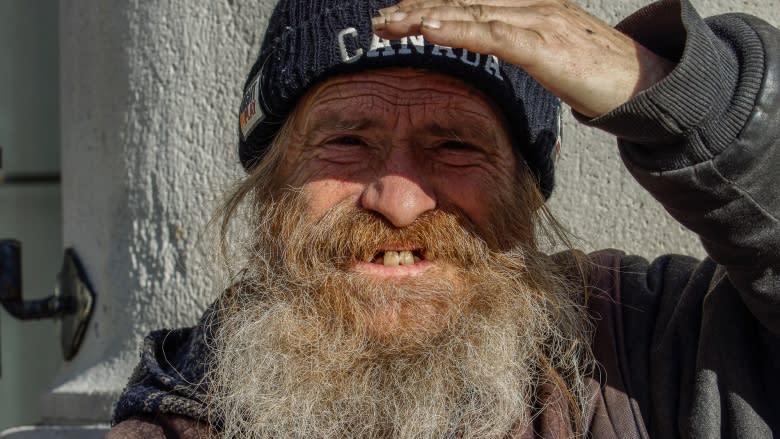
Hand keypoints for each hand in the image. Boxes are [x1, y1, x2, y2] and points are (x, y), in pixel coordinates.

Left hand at [372, 0, 673, 117]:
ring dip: (426, 16)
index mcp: (528, 8)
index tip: (396, 19)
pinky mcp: (546, 43)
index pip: (469, 3)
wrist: (647, 82)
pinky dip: (459, 30)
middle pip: (462, 2)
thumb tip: (491, 57)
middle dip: (417, 9)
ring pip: (471, 12)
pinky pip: (494, 34)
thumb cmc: (597, 73)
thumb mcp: (551, 55)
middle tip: (379, 22)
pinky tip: (429, 29)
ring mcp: (538, 20)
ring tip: (391, 23)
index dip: (431, 7)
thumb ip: (520, 48)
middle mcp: (529, 6)